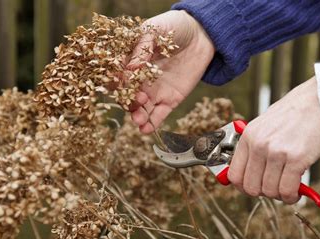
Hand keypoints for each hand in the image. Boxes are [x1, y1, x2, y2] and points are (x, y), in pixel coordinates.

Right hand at [127, 10, 214, 133]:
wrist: (201, 34)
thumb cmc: (173, 27)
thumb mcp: (154, 31)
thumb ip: (141, 48)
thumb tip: (131, 67)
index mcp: (130, 62)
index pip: (118, 76)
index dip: (118, 81)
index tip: (122, 82)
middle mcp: (139, 80)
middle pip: (127, 96)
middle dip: (129, 101)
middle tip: (138, 100)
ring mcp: (154, 91)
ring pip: (140, 109)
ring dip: (137, 116)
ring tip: (139, 119)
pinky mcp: (170, 100)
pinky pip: (158, 115)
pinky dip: (152, 124)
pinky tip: (147, 130)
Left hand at [228, 77, 319, 203]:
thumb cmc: (296, 114)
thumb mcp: (266, 125)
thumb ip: (256, 146)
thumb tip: (251, 173)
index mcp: (249, 137)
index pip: (234, 174)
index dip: (243, 187)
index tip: (255, 188)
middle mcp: (259, 145)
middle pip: (250, 187)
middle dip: (263, 193)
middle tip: (275, 188)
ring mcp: (276, 152)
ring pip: (270, 191)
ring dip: (280, 195)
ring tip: (288, 188)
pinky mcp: (296, 159)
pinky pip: (287, 190)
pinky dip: (291, 196)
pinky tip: (297, 192)